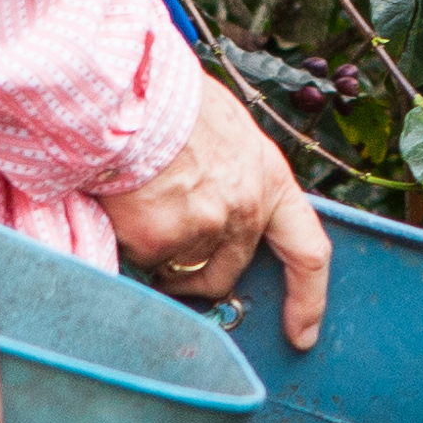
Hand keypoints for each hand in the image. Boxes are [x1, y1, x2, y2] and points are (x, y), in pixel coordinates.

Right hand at [101, 84, 324, 344]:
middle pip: (226, 274)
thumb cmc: (172, 99)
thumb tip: (210, 200)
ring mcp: (205, 229)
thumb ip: (230, 173)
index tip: (302, 335)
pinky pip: (138, 261)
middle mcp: (245, 210)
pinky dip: (124, 243)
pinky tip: (115, 205)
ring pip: (177, 274)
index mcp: (269, 180)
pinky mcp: (161, 240)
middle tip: (162, 252)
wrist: (130, 88)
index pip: (307, 252)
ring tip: (133, 211)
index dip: (308, 300)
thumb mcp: (224, 132)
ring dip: (157, 259)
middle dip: (194, 276)